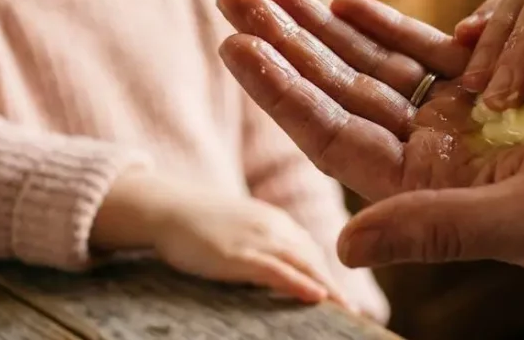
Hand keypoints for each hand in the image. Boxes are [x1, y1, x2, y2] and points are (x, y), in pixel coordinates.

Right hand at [153, 191, 351, 307]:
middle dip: (337, 286)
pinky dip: (300, 283)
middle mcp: (274, 227)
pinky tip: (318, 297)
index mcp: (276, 222)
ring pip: (304, 264)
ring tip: (348, 312)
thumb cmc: (198, 224)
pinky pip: (276, 270)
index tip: (346, 300)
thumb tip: (279, 272)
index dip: (330, 275)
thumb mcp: (240, 230)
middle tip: (357, 314)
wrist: (165, 209)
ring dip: (329, 289)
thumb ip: (263, 245)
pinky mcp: (238, 254)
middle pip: (315, 259)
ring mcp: (257, 239)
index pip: (311, 251)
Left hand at [216, 0, 523, 270]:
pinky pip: (430, 51)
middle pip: (342, 95)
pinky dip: (388, 24)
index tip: (235, 43)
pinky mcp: (504, 84)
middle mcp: (443, 162)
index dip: (283, 92)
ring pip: (377, 68)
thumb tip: (341, 244)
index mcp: (440, 198)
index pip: (337, 140)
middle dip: (286, 45)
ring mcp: (470, 122)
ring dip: (324, 28)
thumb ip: (440, 226)